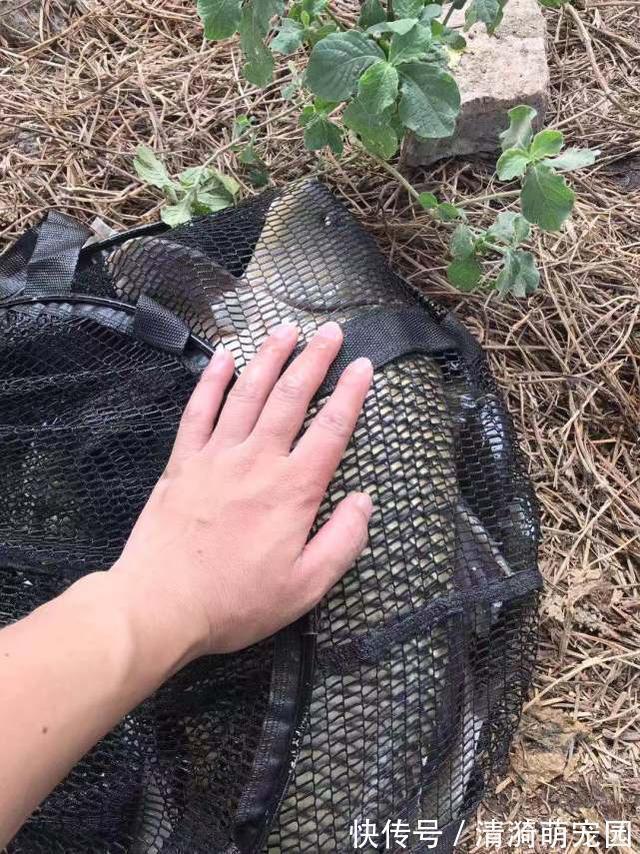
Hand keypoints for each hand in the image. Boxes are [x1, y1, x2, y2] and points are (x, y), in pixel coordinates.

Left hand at [110, 321, 372, 663]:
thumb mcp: (306, 587)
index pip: (331, 430)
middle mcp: (257, 461)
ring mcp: (216, 456)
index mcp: (293, 491)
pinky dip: (213, 380)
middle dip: (314, 360)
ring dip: (269, 357)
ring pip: (247, 393)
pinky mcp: (183, 462)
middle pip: (291, 397)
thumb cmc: (237, 602)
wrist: (160, 605)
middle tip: (330, 332)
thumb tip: (364, 501)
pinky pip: (199, 411)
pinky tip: (224, 356)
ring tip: (286, 329)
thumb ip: (342, 541)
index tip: (364, 366)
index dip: (351, 394)